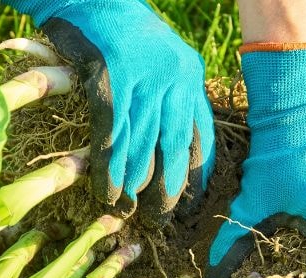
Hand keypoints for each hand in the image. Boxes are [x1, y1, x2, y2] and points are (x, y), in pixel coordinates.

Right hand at [7, 0, 214, 214]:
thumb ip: (173, 93)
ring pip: (140, 147)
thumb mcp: (162, 58)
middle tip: (158, 219)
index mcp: (190, 76)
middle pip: (173, 149)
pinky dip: (107, 167)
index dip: (197, 173)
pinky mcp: (108, 80)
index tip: (192, 201)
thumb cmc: (123, 31)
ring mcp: (140, 80)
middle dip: (167, 190)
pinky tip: (105, 190)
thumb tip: (173, 142)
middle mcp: (171, 79)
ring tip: (127, 212)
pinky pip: (111, 136)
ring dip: (132, 186)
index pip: (201, 135)